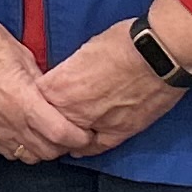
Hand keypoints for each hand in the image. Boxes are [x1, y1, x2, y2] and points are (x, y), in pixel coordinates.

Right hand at [0, 0, 92, 165]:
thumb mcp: (23, 53)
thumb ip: (43, 81)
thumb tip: (61, 97)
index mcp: (19, 98)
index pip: (60, 133)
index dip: (80, 136)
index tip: (89, 129)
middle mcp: (5, 119)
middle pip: (47, 151)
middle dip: (67, 145)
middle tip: (77, 131)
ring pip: (29, 156)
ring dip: (46, 149)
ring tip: (54, 133)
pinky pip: (9, 151)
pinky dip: (24, 148)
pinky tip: (29, 133)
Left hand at [34, 26, 187, 156]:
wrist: (157, 55)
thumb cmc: (122, 43)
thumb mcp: (84, 49)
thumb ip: (70, 70)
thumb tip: (67, 75)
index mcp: (58, 86)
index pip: (34, 100)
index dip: (38, 98)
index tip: (42, 96)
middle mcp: (71, 110)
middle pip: (49, 124)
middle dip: (50, 119)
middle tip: (52, 116)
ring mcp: (94, 125)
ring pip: (70, 139)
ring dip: (67, 135)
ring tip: (66, 131)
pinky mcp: (118, 133)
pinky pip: (95, 148)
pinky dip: (87, 148)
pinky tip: (80, 148)